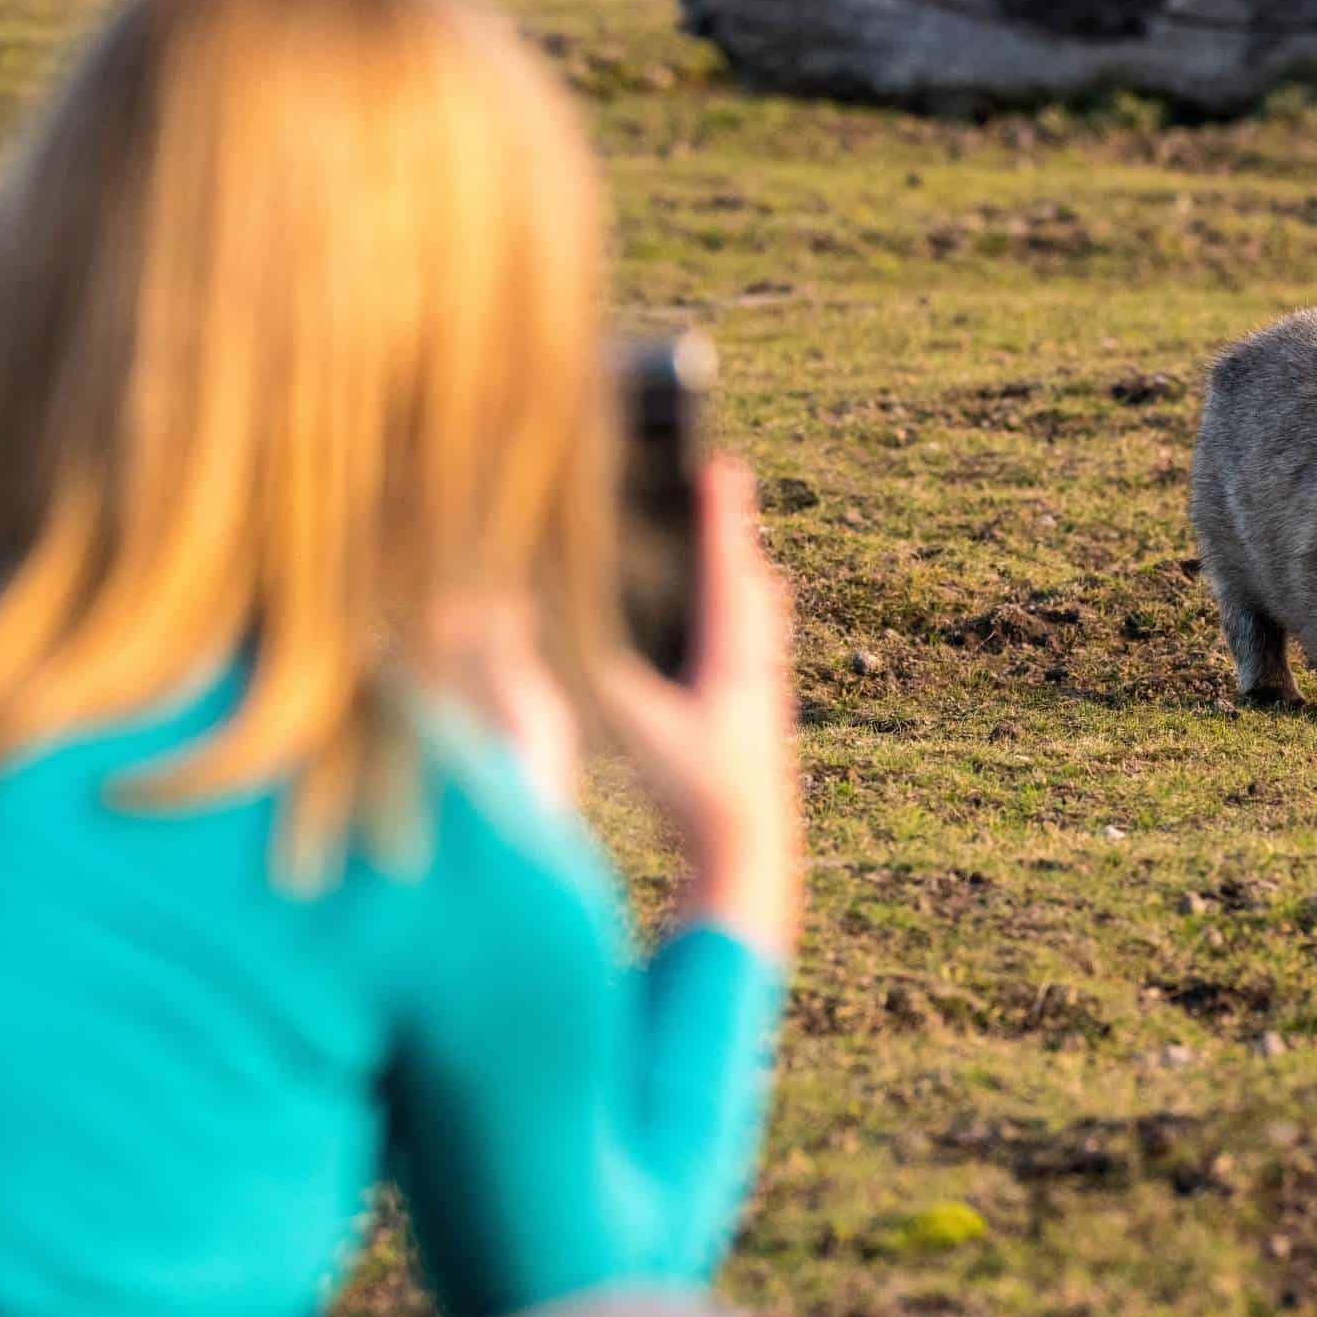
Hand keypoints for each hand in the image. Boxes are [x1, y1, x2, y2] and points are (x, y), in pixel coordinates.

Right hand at [596, 457, 803, 960]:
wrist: (750, 854)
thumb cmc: (695, 794)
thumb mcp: (638, 729)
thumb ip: (596, 679)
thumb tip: (551, 634)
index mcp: (734, 657)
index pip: (724, 567)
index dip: (719, 514)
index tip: (721, 462)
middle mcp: (758, 667)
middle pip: (751, 583)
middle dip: (732, 536)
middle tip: (724, 490)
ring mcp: (764, 695)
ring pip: (758, 619)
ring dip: (737, 580)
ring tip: (722, 551)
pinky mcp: (758, 722)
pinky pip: (752, 651)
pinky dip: (736, 624)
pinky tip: (716, 639)